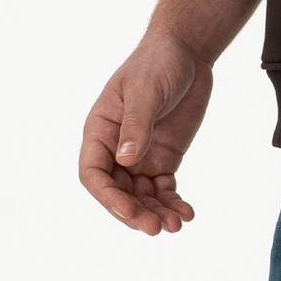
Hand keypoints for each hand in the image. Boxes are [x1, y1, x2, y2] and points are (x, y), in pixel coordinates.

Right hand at [78, 32, 210, 234]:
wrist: (187, 52)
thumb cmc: (158, 63)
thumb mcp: (146, 91)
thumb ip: (136, 125)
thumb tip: (125, 160)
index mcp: (100, 130)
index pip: (94, 173)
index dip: (108, 197)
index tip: (130, 212)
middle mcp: (116, 148)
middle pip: (118, 192)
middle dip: (135, 212)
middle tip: (157, 228)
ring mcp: (140, 155)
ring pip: (141, 196)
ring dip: (155, 213)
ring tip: (176, 225)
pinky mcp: (163, 158)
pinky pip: (163, 189)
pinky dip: (172, 203)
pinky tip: (187, 212)